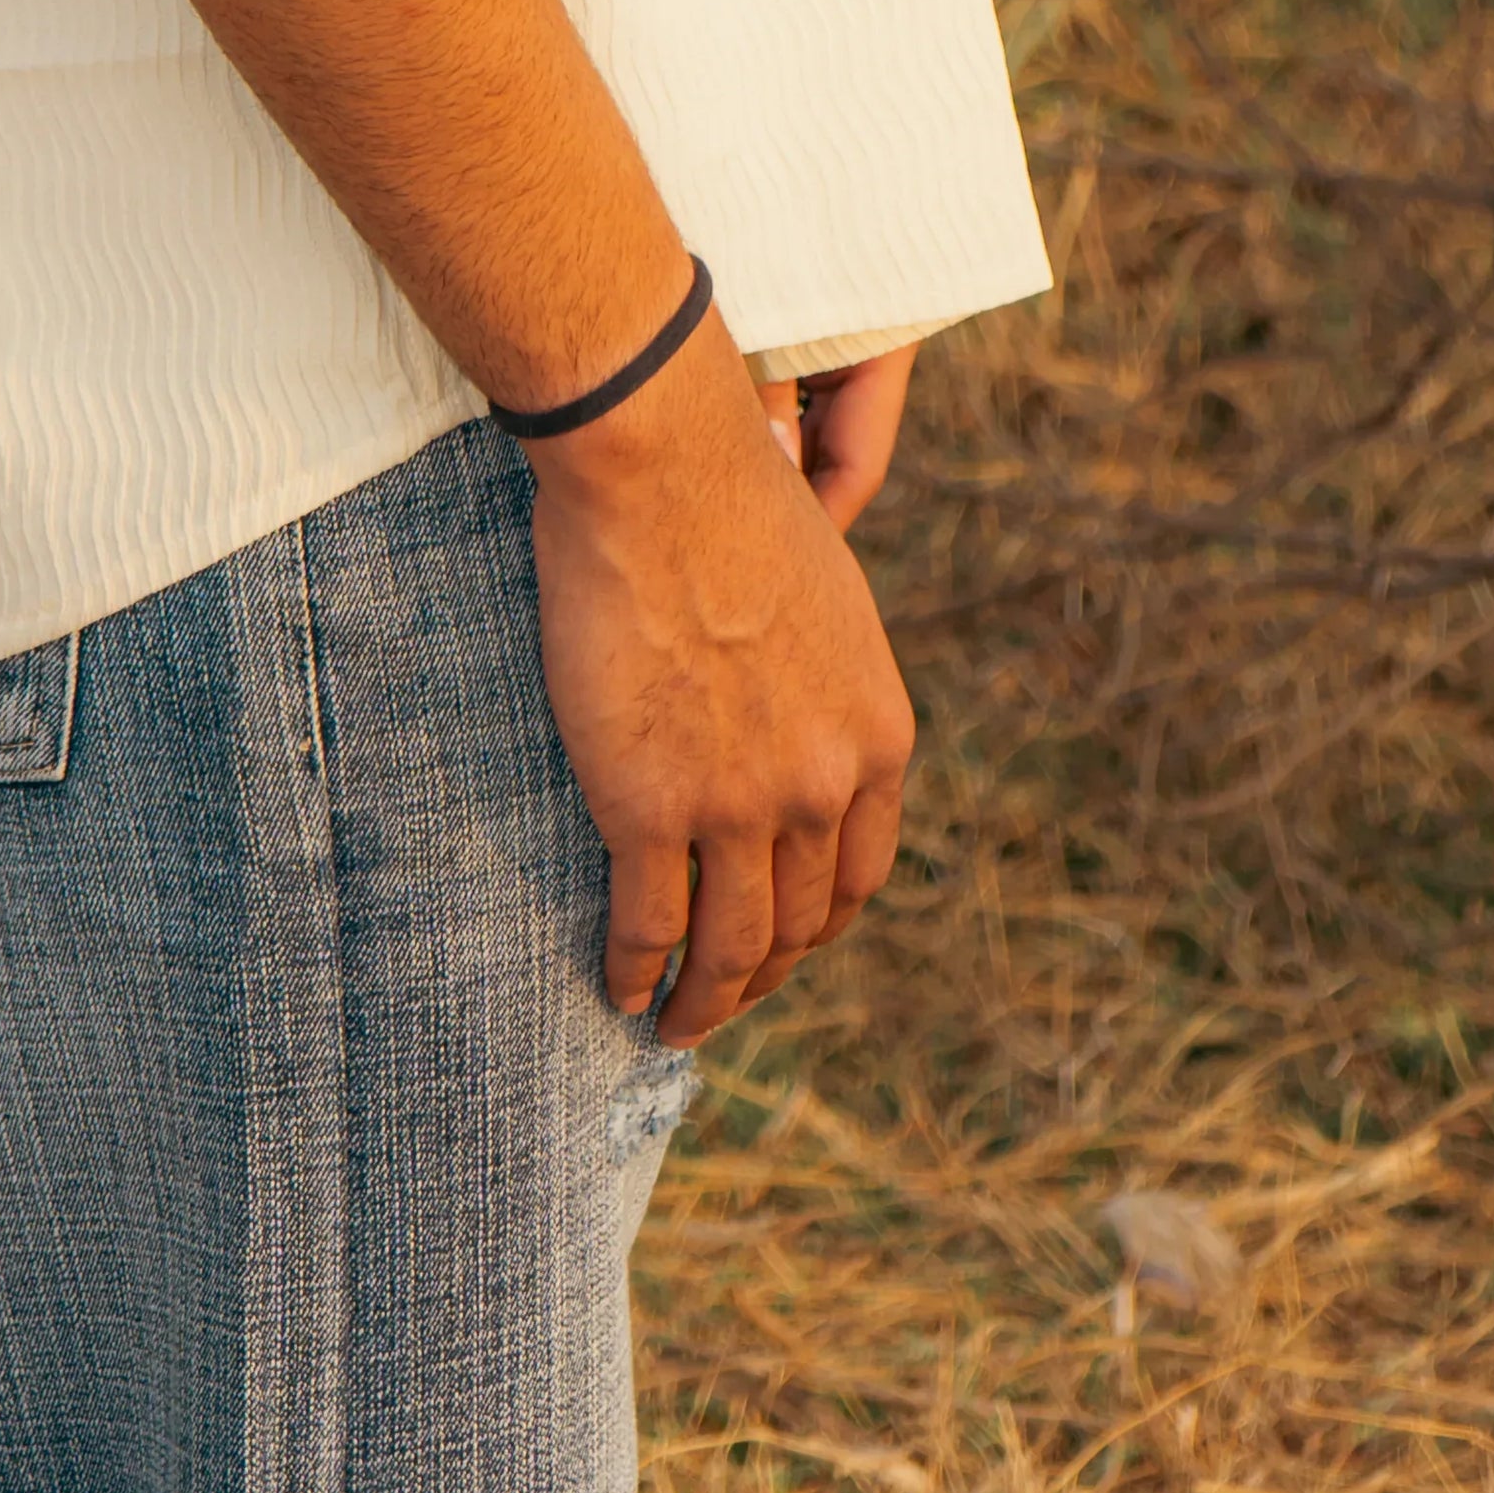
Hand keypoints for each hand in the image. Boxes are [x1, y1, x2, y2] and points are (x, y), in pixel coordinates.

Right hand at [528, 313, 915, 1044]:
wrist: (662, 468)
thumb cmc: (731, 501)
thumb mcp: (827, 599)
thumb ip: (820, 682)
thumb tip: (794, 711)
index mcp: (875, 736)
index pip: (858, 876)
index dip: (818, 924)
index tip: (785, 942)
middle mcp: (823, 787)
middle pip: (795, 926)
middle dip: (758, 976)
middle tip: (720, 1000)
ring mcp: (740, 807)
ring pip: (730, 948)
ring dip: (702, 1001)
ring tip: (672, 1024)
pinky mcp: (652, 808)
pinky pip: (650, 926)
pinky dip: (635, 969)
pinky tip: (618, 983)